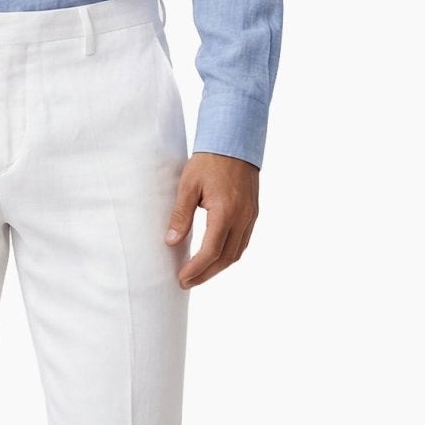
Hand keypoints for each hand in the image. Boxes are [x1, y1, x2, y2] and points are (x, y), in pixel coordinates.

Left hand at [165, 152, 258, 287]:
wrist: (235, 142)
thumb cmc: (209, 161)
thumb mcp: (188, 185)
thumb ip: (181, 215)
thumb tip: (171, 242)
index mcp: (225, 212)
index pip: (211, 251)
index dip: (196, 269)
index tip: (182, 278)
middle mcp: (242, 218)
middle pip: (226, 258)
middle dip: (206, 274)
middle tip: (186, 282)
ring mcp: (250, 217)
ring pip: (236, 253)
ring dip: (218, 268)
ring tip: (199, 274)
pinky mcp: (253, 213)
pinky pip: (243, 242)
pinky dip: (228, 255)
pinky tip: (215, 257)